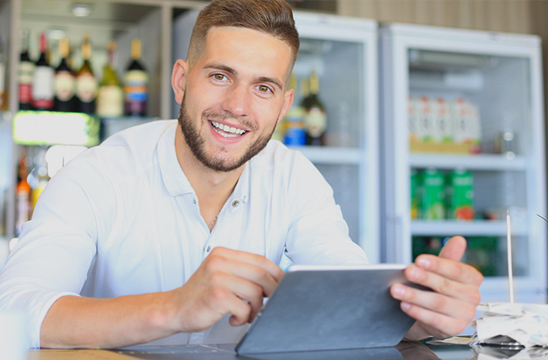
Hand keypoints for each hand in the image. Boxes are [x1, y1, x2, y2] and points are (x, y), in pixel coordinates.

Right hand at [167, 247, 283, 332]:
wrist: (174, 309)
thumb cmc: (200, 294)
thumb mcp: (220, 274)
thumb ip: (242, 272)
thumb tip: (273, 280)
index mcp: (223, 253)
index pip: (260, 260)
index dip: (276, 273)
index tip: (283, 284)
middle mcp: (220, 262)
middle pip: (261, 275)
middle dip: (271, 292)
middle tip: (268, 303)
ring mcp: (218, 277)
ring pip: (256, 292)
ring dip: (256, 308)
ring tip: (246, 314)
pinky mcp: (217, 295)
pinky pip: (244, 308)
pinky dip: (244, 317)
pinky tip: (234, 319)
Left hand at [390, 236, 482, 339]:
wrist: (429, 314)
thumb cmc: (435, 288)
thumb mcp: (440, 271)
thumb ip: (448, 257)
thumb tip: (458, 239)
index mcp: (472, 279)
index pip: (456, 270)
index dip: (437, 265)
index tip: (419, 260)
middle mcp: (472, 297)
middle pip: (444, 285)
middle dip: (423, 278)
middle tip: (406, 272)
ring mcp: (465, 314)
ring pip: (437, 302)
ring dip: (414, 295)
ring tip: (396, 289)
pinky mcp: (453, 328)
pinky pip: (434, 320)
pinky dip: (418, 312)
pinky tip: (404, 305)